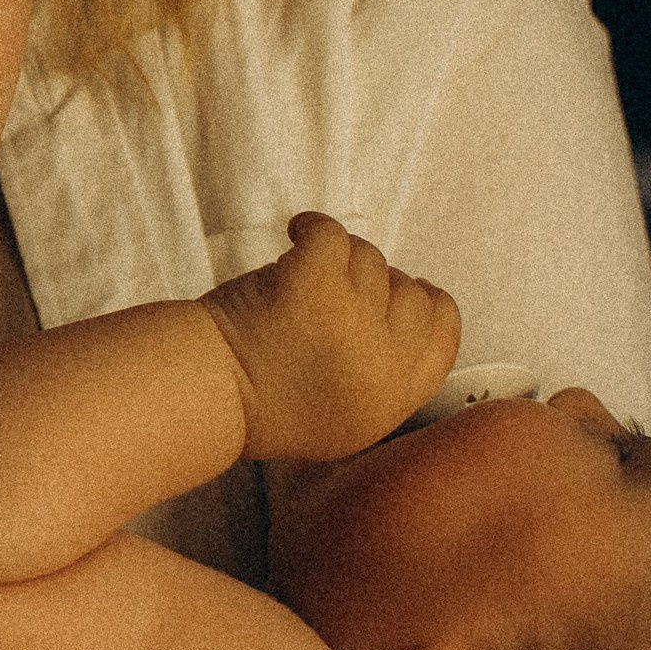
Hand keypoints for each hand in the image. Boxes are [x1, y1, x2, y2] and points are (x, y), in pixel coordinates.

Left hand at [203, 213, 460, 460]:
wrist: (206, 397)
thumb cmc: (260, 407)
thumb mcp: (345, 422)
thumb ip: (384, 380)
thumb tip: (398, 328)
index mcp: (396, 396)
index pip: (444, 327)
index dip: (420, 302)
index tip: (390, 295)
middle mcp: (386, 360)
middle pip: (410, 289)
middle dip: (373, 282)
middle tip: (332, 289)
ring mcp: (355, 320)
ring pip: (370, 258)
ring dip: (337, 260)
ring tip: (296, 281)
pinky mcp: (317, 285)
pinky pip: (334, 234)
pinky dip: (312, 227)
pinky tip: (294, 234)